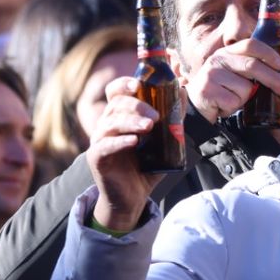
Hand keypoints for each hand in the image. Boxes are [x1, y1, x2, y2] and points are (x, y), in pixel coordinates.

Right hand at [86, 77, 164, 230]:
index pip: (116, 92)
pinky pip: (104, 146)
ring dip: (130, 122)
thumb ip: (173, 118)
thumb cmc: (147, 165)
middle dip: (136, 106)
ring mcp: (100, 141)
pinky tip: (133, 141)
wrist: (134, 196)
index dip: (124, 84)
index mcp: (121, 116)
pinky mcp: (97, 159)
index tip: (138, 83)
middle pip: (115, 105)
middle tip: (155, 116)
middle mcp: (107, 125)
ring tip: (149, 127)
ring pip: (109, 123)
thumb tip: (181, 91)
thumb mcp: (165, 141)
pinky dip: (119, 142)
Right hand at [183, 38, 279, 123]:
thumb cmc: (223, 90)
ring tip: (233, 98)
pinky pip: (234, 101)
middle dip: (272, 78)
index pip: (250, 44)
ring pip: (245, 88)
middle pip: (252, 65)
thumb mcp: (236, 74)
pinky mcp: (207, 91)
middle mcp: (218, 59)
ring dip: (245, 98)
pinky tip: (223, 105)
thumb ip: (251, 69)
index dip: (268, 53)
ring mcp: (211, 74)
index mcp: (227, 52)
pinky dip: (234, 107)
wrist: (197, 105)